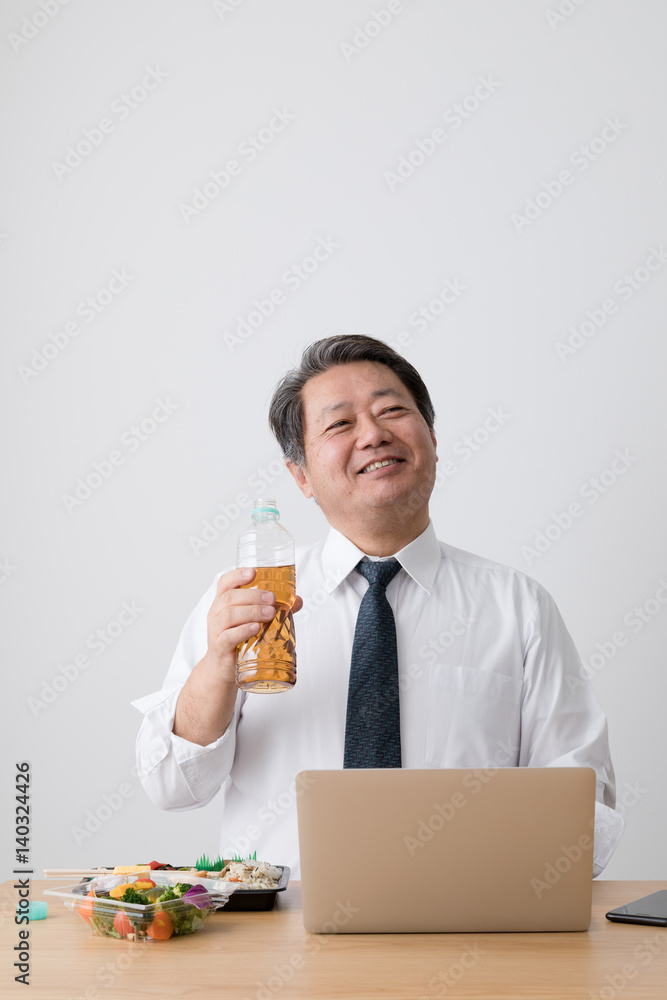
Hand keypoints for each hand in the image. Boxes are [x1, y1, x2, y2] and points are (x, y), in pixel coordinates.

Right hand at [204, 568, 302, 684]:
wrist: (223, 669)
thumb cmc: (238, 639)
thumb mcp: (253, 620)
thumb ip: (274, 608)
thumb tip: (297, 600)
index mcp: (223, 602)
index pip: (224, 583)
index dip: (237, 575)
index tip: (253, 572)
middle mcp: (216, 613)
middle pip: (230, 597)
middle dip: (253, 595)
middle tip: (272, 599)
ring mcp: (216, 630)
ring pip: (229, 615)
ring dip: (252, 611)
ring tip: (270, 613)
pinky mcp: (220, 647)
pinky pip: (228, 636)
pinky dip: (243, 630)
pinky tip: (256, 628)